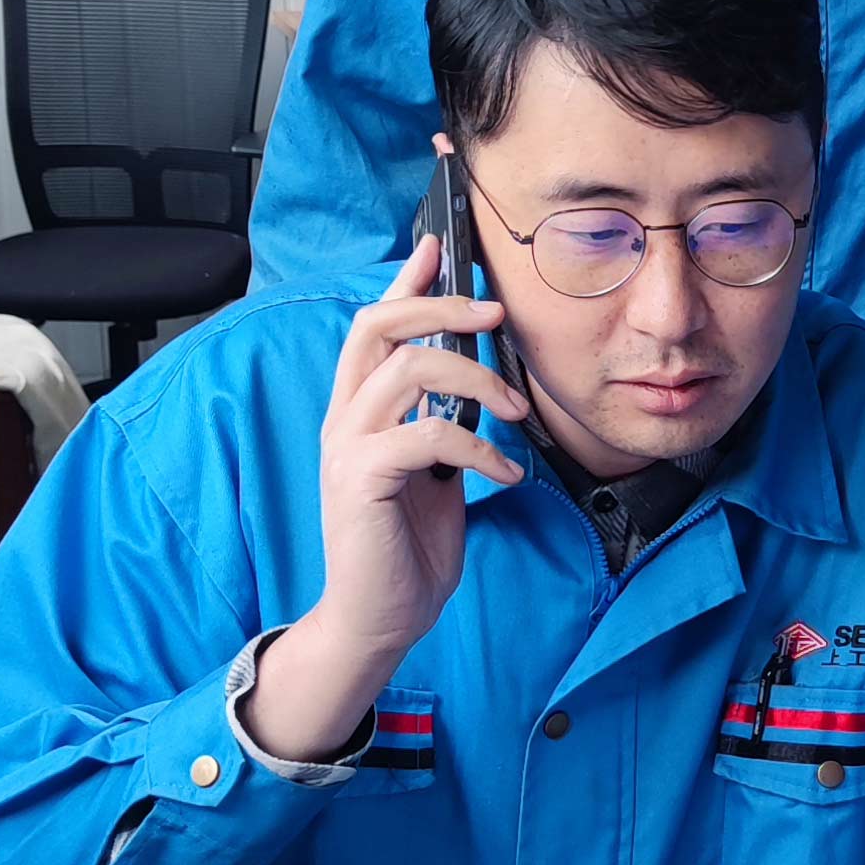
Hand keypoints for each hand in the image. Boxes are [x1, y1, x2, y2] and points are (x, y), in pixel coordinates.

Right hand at [244, 237, 522, 760]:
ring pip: (407, 370)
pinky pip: (425, 435)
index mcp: (359, 411)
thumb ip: (442, 423)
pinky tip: (504, 475)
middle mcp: (344, 419)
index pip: (375, 325)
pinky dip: (479, 448)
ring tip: (519, 415)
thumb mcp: (434, 471)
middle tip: (496, 312)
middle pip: (379, 326)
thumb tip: (478, 384)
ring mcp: (347, 448)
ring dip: (477, 381)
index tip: (441, 245)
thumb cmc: (407, 546)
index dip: (406, 281)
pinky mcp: (361, 481)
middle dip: (441, 305)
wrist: (380, 619)